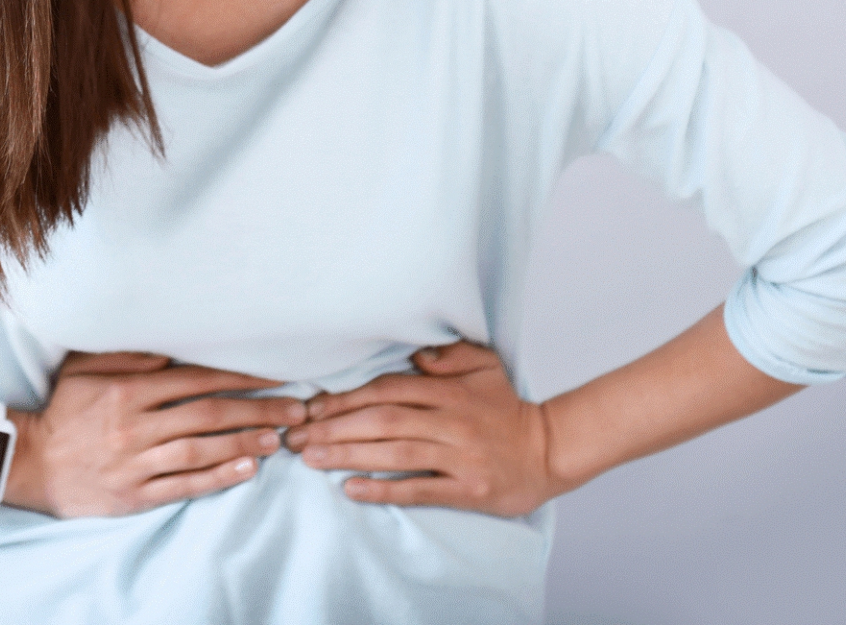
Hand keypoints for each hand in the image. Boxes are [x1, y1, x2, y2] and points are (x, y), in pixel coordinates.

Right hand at [5, 350, 308, 518]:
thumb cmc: (63, 411)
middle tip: (296, 410)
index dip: (240, 377)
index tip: (275, 375)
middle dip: (257, 410)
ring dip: (245, 442)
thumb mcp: (83, 368)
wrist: (31, 463)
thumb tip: (170, 348)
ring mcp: (136, 462)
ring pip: (202, 450)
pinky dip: (218, 477)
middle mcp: (136, 425)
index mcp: (127, 389)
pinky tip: (247, 469)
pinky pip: (184, 484)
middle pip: (208, 414)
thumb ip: (126, 354)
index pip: (196, 379)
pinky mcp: (135, 494)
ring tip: (279, 439)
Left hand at [288, 340, 559, 516]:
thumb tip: (412, 355)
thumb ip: (446, 356)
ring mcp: (460, 457)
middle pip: (382, 421)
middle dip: (333, 428)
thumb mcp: (484, 367)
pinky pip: (419, 490)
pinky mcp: (469, 490)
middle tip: (295, 437)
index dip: (345, 398)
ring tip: (310, 459)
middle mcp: (452, 421)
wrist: (551, 450)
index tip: (310, 408)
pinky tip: (351, 490)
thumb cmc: (506, 409)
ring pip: (395, 453)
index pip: (386, 390)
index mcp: (448, 391)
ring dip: (348, 455)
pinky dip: (384, 490)